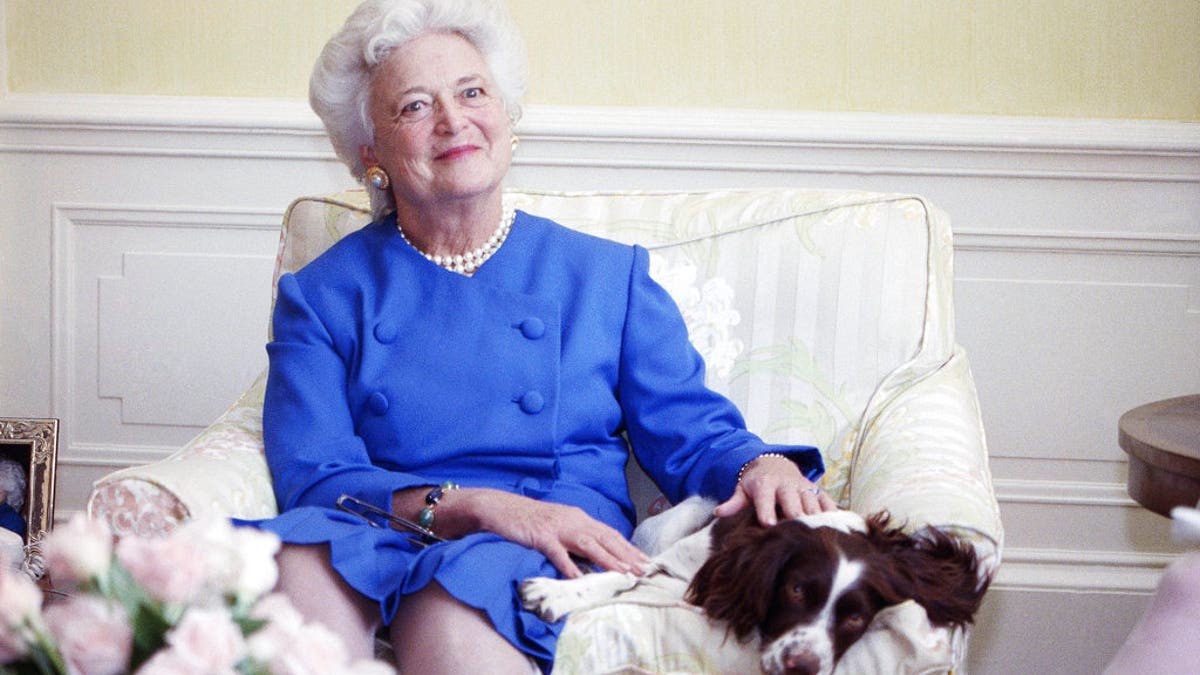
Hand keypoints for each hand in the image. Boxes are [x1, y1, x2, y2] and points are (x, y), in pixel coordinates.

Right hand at [444, 488, 649, 578]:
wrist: (501, 507)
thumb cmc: (529, 520)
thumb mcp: (558, 526)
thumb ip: (575, 538)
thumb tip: (594, 556)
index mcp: (579, 518)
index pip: (610, 533)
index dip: (628, 547)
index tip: (644, 561)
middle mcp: (573, 520)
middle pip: (605, 538)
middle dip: (626, 555)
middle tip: (644, 570)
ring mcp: (557, 528)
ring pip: (588, 544)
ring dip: (608, 560)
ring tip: (623, 574)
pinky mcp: (541, 536)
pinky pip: (558, 553)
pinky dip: (570, 566)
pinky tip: (580, 578)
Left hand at [713, 454, 837, 524]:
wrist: (775, 463)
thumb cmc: (756, 483)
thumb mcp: (742, 489)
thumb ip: (734, 502)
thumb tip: (719, 512)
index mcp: (766, 485)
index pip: (766, 499)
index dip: (768, 512)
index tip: (770, 526)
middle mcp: (787, 485)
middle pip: (793, 503)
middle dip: (796, 518)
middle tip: (798, 536)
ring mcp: (804, 487)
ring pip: (812, 504)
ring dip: (816, 519)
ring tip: (819, 537)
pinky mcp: (817, 491)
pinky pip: (827, 501)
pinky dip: (833, 513)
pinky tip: (838, 528)